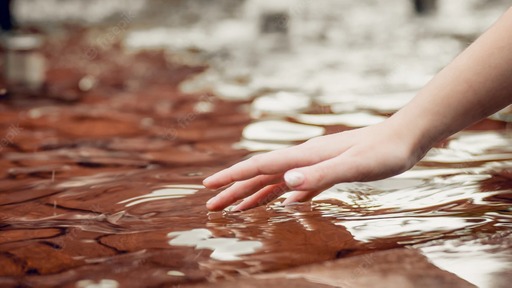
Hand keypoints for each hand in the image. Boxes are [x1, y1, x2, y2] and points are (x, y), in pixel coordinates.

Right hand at [203, 121, 421, 210]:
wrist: (408, 136)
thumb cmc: (385, 151)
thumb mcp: (355, 166)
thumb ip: (322, 174)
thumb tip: (286, 181)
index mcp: (305, 156)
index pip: (259, 167)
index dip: (232, 177)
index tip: (207, 186)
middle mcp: (305, 158)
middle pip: (261, 175)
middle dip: (235, 190)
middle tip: (212, 206)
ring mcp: (316, 163)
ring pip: (276, 181)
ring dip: (254, 194)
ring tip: (236, 207)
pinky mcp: (329, 170)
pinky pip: (297, 185)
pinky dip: (283, 196)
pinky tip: (284, 202)